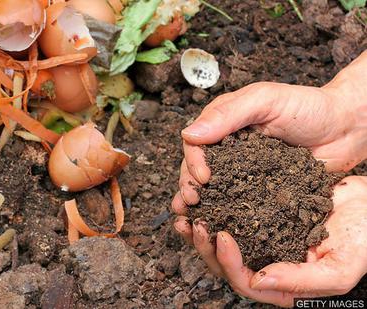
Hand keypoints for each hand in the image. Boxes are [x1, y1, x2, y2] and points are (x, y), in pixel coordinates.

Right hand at [173, 81, 366, 212]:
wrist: (348, 128)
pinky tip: (217, 227)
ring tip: (192, 219)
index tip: (203, 177)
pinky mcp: (259, 191)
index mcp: (224, 124)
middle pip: (197, 169)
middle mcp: (229, 149)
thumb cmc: (309, 107)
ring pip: (213, 189)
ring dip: (200, 204)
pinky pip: (238, 204)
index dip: (193, 161)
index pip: (196, 144)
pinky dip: (225, 215)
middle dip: (190, 185)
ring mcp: (243, 172)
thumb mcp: (266, 100)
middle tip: (192, 201)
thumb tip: (189, 134)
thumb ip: (228, 114)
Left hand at [174, 176, 366, 306]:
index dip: (228, 263)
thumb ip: (301, 281)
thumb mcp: (340, 267)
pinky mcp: (260, 218)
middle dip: (205, 246)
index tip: (221, 235)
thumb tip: (259, 280)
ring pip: (222, 243)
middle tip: (195, 223)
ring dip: (202, 230)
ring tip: (187, 212)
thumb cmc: (364, 239)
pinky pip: (231, 216)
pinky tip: (204, 197)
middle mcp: (268, 265)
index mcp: (284, 285)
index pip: (245, 282)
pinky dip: (215, 208)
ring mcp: (263, 241)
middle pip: (226, 265)